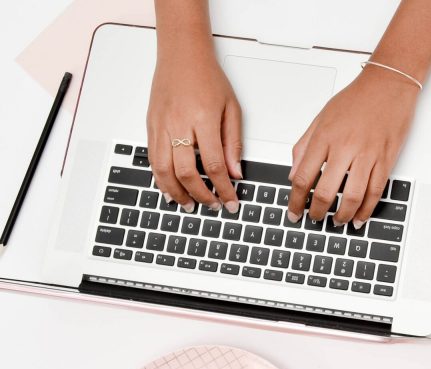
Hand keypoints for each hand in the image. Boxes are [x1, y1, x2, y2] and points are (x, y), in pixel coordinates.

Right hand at [147, 50, 242, 213]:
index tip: (231, 202)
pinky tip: (169, 188)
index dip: (223, 189)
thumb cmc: (208, 78)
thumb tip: (235, 173)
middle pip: (186, 172)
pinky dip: (160, 178)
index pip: (214, 165)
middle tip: (212, 206)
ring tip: (188, 204)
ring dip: (176, 192)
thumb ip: (233, 143)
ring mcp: (160, 125)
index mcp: (203, 119)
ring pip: (163, 170)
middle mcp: (178, 124)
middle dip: (200, 195)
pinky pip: (152, 159)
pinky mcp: (150, 126)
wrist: (182, 55)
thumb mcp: (232, 109)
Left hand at [288, 67, 417, 226]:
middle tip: (314, 219)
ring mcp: (367, 155)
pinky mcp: (386, 160)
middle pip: (325, 192)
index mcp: (325, 137)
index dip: (296, 200)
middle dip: (317, 212)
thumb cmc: (356, 98)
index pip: (303, 177)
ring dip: (342, 215)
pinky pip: (375, 192)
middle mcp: (345, 148)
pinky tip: (359, 217)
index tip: (294, 212)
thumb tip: (294, 173)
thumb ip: (304, 146)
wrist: (389, 85)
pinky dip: (366, 209)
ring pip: (352, 197)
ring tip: (337, 221)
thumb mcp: (321, 117)